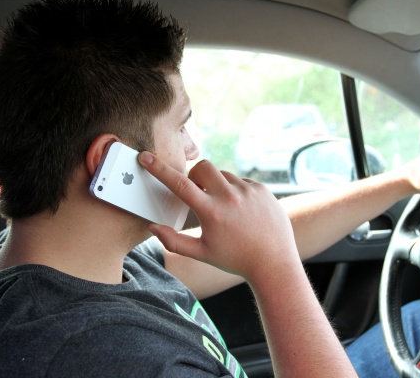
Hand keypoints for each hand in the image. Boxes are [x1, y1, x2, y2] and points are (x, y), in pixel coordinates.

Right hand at [137, 153, 298, 281]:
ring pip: (223, 174)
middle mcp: (230, 197)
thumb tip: (152, 227)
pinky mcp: (262, 188)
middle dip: (195, 176)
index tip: (145, 156)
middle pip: (202, 167)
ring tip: (225, 209)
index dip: (159, 169)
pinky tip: (241, 211)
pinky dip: (235, 190)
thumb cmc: (235, 259)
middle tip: (198, 194)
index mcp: (211, 212)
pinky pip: (241, 181)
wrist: (274, 262)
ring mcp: (248, 190)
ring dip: (217, 185)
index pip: (179, 183)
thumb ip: (173, 241)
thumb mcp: (201, 253)